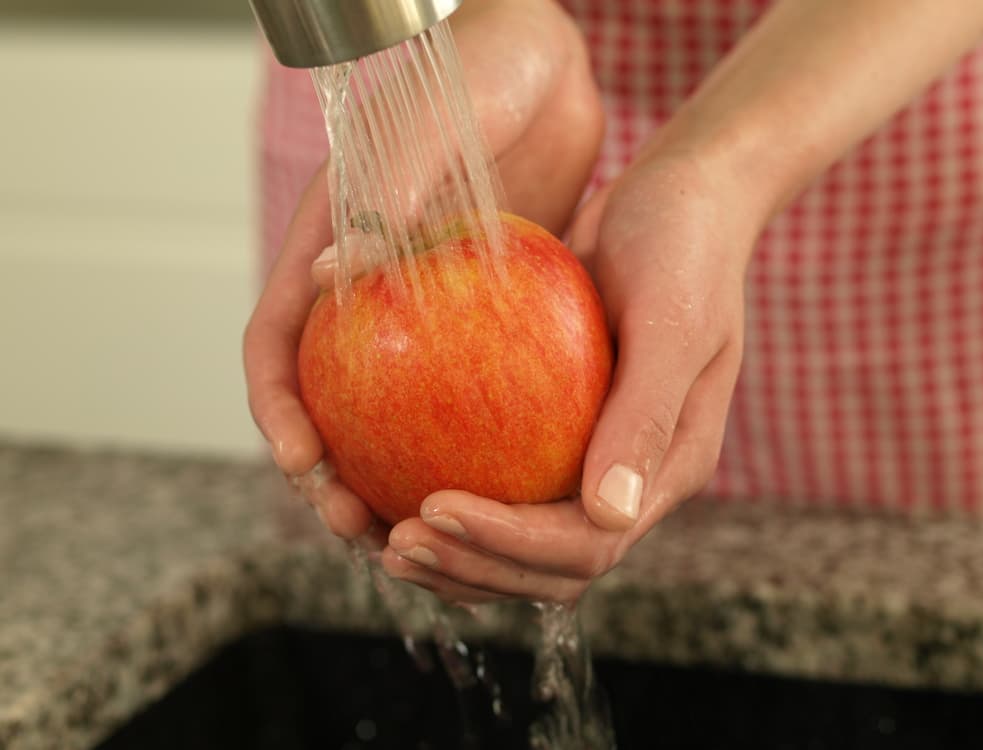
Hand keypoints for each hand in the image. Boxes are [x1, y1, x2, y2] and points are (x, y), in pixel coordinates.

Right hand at [243, 0, 602, 538]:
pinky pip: (461, 397)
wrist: (547, 64)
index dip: (278, 411)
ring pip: (391, 416)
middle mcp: (364, 291)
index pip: (278, 344)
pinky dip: (466, 447)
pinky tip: (500, 488)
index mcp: (328, 249)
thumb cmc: (483, 69)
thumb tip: (332, 281)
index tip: (303, 463)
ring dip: (396, 478)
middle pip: (328, 401)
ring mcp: (419, 312)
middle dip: (330, 474)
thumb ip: (384, 192)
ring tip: (425, 534)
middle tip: (362, 528)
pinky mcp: (473, 321)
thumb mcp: (433, 120)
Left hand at [383, 152, 757, 602]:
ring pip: (517, 543)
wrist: (679, 197)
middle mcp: (627, 479)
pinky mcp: (556, 429)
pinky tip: (386, 477)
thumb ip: (645, 415)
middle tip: (394, 542)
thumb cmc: (683, 249)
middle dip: (471, 567)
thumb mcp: (674, 322)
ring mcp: (590, 458)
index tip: (434, 507)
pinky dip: (450, 495)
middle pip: (547, 567)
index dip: (510, 546)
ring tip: (379, 532)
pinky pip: (500, 482)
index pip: (586, 546)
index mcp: (665, 470)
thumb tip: (607, 514)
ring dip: (453, 553)